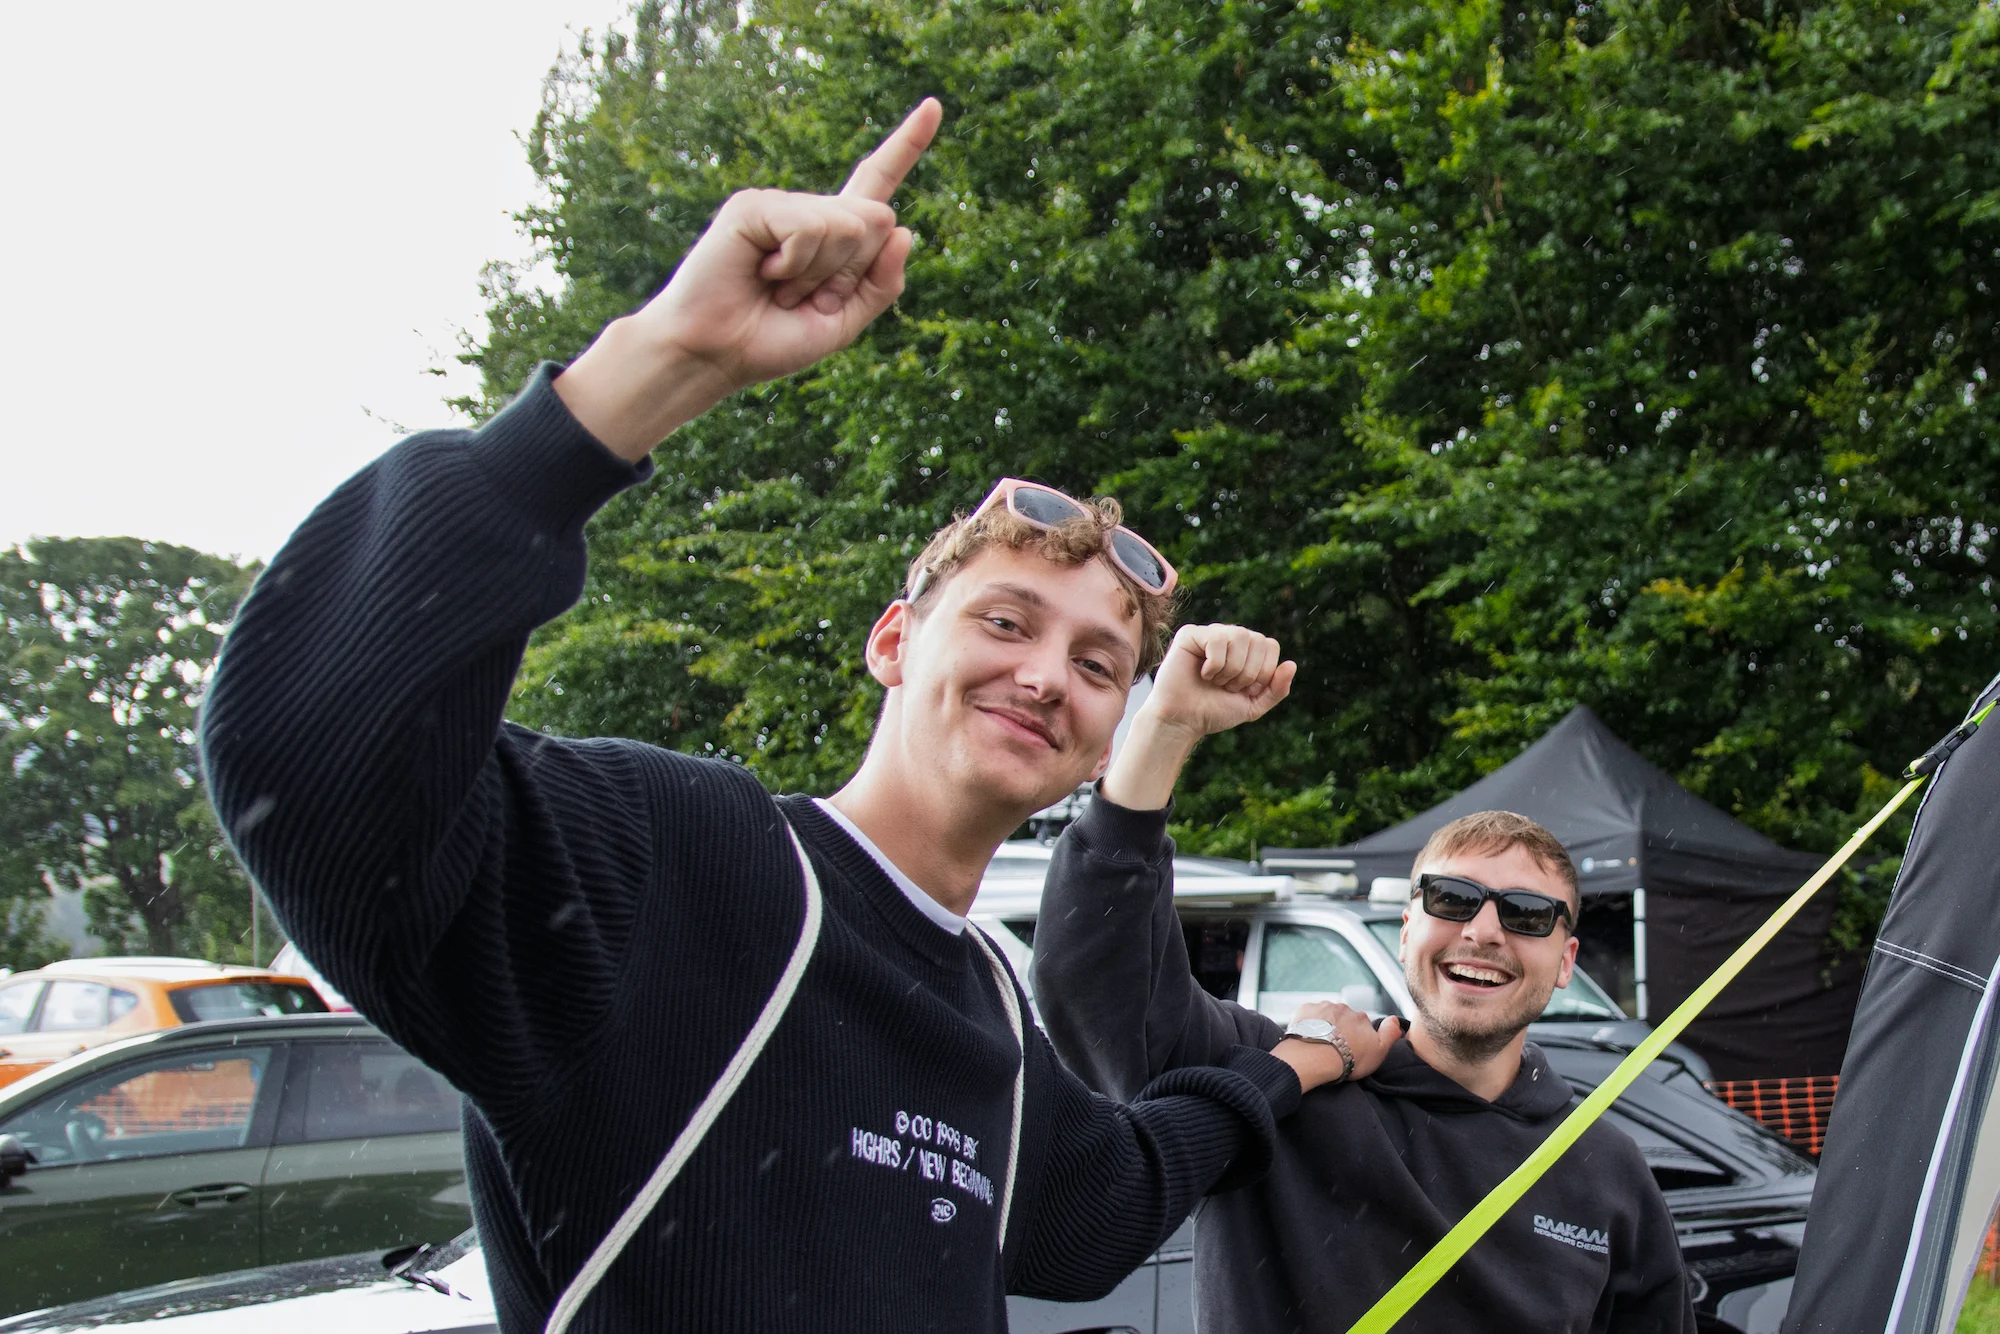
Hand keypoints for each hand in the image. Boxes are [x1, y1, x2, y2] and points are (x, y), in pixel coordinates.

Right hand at [555, 98, 942, 458]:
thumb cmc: (771, 341)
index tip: (935, 106)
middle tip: (804, 297)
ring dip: (820, 274)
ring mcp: (780, 204)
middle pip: (878, 218)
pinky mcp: (753, 206)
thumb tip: (905, 229)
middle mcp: (809, 212)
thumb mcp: (844, 322)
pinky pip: (809, 228)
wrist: (716, 355)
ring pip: (848, 225)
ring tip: (779, 288)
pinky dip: (796, 264)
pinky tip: (764, 272)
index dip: (907, 144)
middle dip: (853, 271)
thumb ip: (882, 284)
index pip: (876, 182)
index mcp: (834, 236)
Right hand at [1145, 624, 1295, 740]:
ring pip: (1239, 636)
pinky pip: (1216, 640)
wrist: (1184, 721)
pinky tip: (1202, 673)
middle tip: (1227, 687)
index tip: (1244, 689)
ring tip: (1215, 681)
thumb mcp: (1253, 706)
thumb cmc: (1214, 711)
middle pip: (1258, 640)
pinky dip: (1213, 665)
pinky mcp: (1190, 634)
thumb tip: (1292, 664)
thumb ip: (1277, 689)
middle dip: (1247, 673)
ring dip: (1231, 669)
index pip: (1270, 645)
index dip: (1262, 672)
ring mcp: (1210, 633)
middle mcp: (1229, 637)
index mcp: (1247, 650)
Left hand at [1269, 1001, 1401, 1094]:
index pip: (1362, 1024)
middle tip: (1335, 1047)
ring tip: (1320, 1043)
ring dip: (1324, 1025)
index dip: (1357, 1036)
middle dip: (1340, 1028)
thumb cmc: (1348, 1059)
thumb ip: (1390, 1034)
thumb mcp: (1378, 1051)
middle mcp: (1344, 1008)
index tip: (1351, 1048)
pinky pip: (1309, 1014)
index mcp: (1361, 1018)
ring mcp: (1324, 1007)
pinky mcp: (1305, 1009)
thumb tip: (1396, 1020)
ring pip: (1326, 1014)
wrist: (1316, 1057)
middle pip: (1343, 1017)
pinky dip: (1308, 1023)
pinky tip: (1308, 1036)